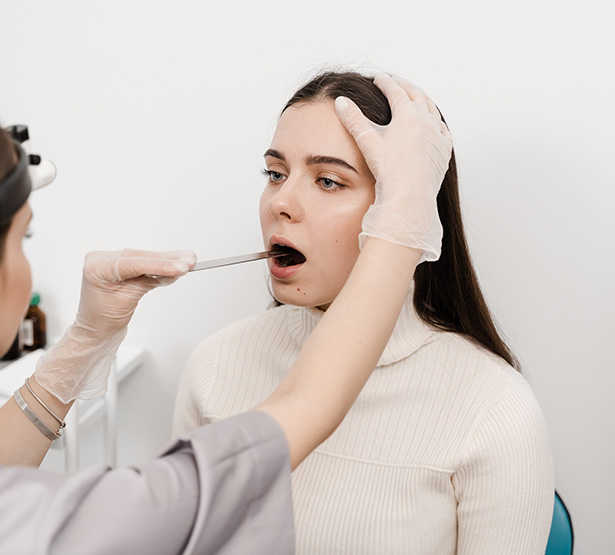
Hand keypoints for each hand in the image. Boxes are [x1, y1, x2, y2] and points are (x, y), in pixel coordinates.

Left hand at [35, 249, 195, 402]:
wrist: (95, 329)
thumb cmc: (104, 319)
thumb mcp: (128, 300)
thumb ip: (150, 281)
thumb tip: (174, 270)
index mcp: (97, 267)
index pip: (135, 263)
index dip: (160, 264)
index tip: (181, 267)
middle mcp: (101, 259)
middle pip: (141, 257)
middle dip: (167, 260)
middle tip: (189, 261)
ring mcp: (110, 260)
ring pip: (144, 258)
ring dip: (167, 261)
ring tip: (188, 261)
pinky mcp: (120, 264)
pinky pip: (143, 262)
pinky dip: (159, 266)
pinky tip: (175, 265)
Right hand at [334, 74, 452, 261]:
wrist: (409, 195)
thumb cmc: (389, 170)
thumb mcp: (367, 140)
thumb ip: (353, 118)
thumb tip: (340, 100)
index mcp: (408, 114)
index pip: (395, 91)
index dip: (385, 83)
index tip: (378, 78)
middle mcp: (426, 120)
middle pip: (416, 95)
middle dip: (405, 87)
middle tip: (396, 82)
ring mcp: (438, 135)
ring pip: (432, 110)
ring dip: (422, 101)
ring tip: (415, 98)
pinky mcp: (444, 150)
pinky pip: (442, 130)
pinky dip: (435, 122)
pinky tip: (432, 124)